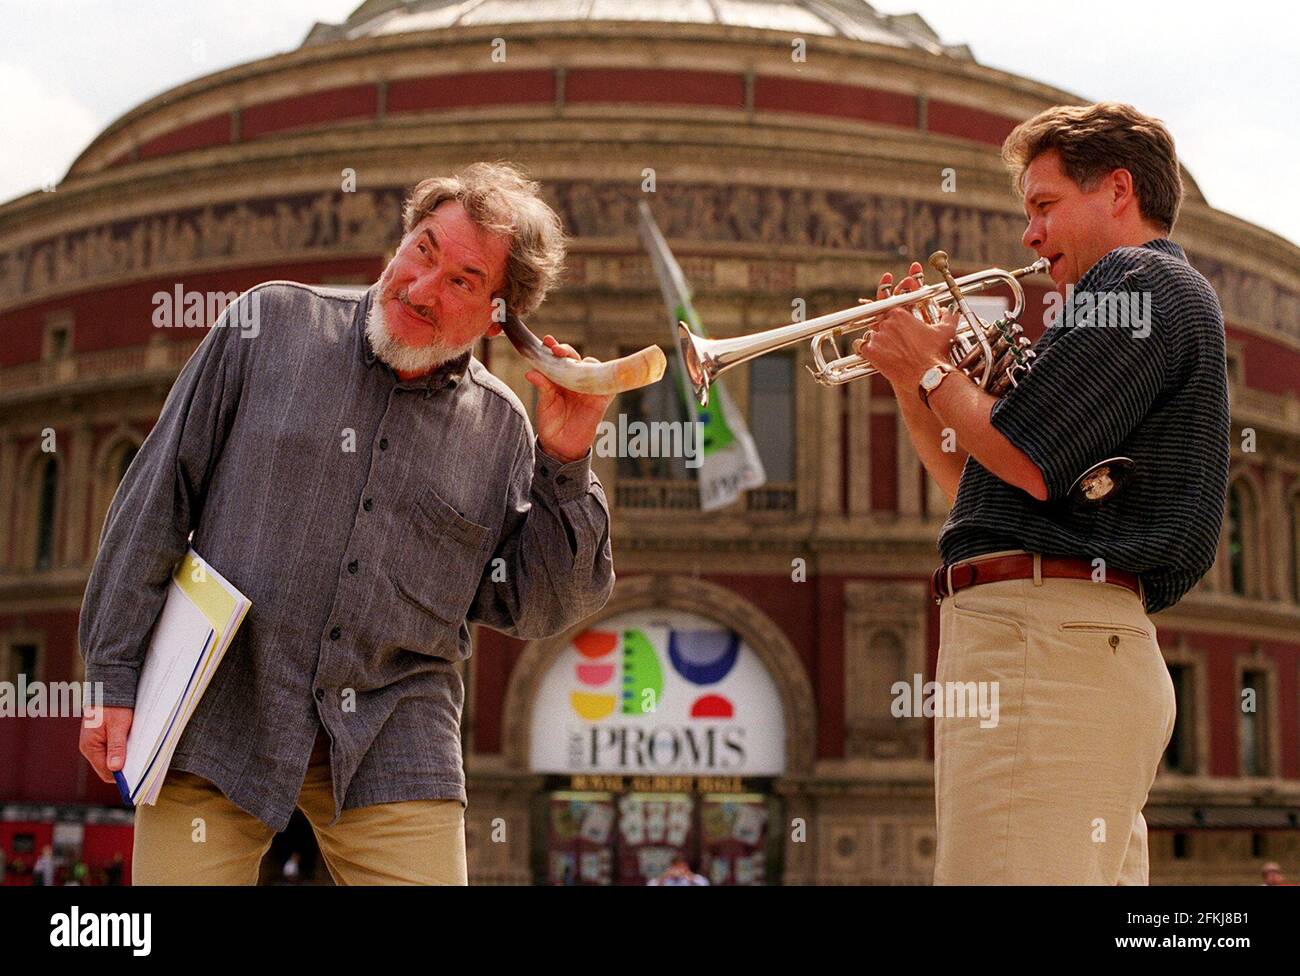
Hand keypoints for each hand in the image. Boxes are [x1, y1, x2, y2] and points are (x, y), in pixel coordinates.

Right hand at [80, 704, 133, 783]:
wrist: (107, 688)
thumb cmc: (112, 705)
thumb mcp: (118, 726)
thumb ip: (116, 747)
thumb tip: (115, 768)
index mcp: (90, 747)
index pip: (106, 773)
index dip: (121, 777)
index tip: (136, 777)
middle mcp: (89, 748)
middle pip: (107, 769)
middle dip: (123, 768)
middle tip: (140, 764)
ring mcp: (93, 744)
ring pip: (110, 760)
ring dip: (123, 759)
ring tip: (136, 753)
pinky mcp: (99, 739)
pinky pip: (110, 751)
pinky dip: (121, 751)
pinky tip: (130, 745)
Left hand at [524, 335, 614, 462]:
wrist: (560, 447)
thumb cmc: (551, 424)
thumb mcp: (545, 403)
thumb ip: (543, 386)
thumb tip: (531, 372)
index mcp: (561, 378)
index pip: (560, 358)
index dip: (555, 348)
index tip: (547, 341)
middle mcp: (576, 380)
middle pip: (576, 358)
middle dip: (566, 351)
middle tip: (556, 350)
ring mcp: (589, 388)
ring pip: (592, 366)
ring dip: (582, 361)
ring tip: (568, 361)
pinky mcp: (601, 400)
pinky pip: (608, 385)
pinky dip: (606, 377)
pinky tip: (595, 371)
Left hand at [854, 262, 957, 389]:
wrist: (927, 376)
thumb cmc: (936, 354)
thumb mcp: (945, 331)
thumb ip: (948, 316)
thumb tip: (949, 311)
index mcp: (900, 314)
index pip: (890, 310)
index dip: (892, 319)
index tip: (895, 326)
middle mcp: (886, 323)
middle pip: (879, 322)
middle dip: (886, 330)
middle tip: (892, 340)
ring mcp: (877, 337)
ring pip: (871, 334)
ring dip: (877, 341)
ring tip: (887, 350)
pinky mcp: (870, 352)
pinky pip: (861, 347)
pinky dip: (866, 350)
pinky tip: (874, 355)